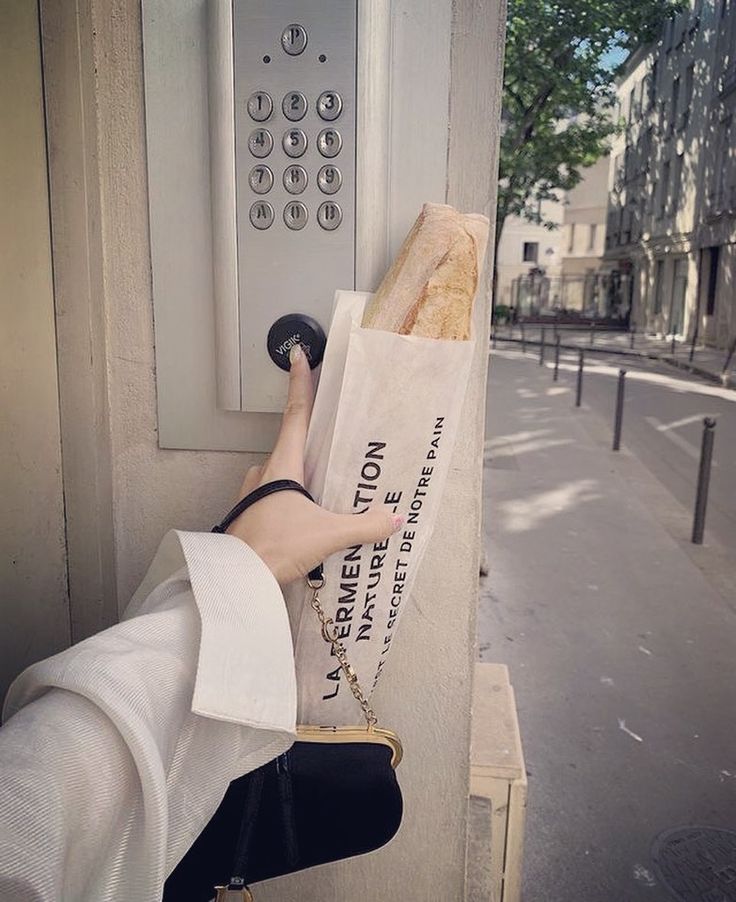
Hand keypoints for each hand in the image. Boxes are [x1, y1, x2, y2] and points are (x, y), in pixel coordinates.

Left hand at [226, 345, 402, 584]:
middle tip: (332, 437)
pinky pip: (275, 497)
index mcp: (282, 465)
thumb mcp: (327, 535)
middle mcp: (264, 473)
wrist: (235, 579)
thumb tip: (394, 519)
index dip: (301, 384)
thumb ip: (363, 526)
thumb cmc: (275, 547)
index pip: (296, 415)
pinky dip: (292, 500)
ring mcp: (253, 495)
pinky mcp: (249, 516)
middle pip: (291, 446)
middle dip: (310, 440)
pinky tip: (306, 517)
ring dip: (301, 477)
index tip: (299, 356)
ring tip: (327, 488)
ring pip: (282, 475)